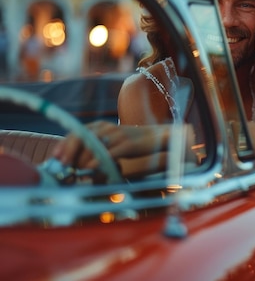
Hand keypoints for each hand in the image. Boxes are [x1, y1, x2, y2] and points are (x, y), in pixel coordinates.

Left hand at [51, 121, 169, 171]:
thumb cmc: (131, 143)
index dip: (64, 144)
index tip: (55, 157)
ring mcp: (117, 134)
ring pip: (93, 145)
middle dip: (69, 151)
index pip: (76, 132)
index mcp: (100, 125)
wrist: (157, 138)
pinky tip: (91, 169)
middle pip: (81, 136)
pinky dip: (99, 160)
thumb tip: (77, 162)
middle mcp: (106, 127)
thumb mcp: (111, 142)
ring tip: (75, 171)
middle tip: (62, 165)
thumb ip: (96, 147)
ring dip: (81, 159)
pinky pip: (110, 152)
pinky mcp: (128, 143)